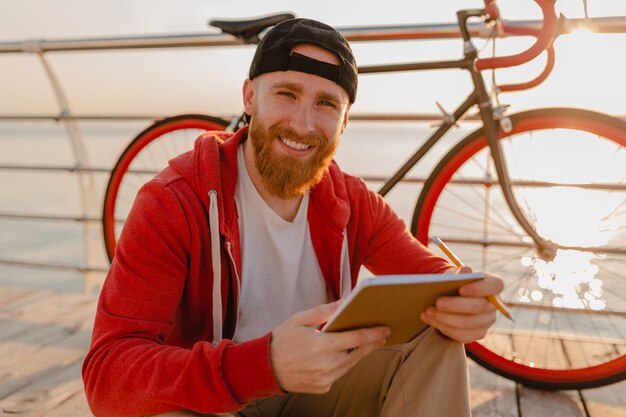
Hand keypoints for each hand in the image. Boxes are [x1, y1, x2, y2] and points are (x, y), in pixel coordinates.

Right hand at [270, 301, 389, 393]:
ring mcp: (326, 379)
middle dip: (372, 344)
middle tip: (383, 335)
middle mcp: (327, 365)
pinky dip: (344, 363)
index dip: (373, 334)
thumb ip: (323, 311)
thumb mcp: (300, 319)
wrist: (265, 368)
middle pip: (358, 353)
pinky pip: (340, 373)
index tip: (385, 329)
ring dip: (360, 354)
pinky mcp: (323, 387)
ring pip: (350, 364)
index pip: (356, 339)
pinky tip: (347, 354)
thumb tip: (343, 303)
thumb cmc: (283, 340)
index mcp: (322, 346)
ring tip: (368, 344)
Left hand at [420, 266, 503, 342]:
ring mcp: (487, 321)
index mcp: (493, 285)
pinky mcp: (478, 334)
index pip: (496, 286)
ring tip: (428, 311)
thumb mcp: (456, 275)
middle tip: (438, 302)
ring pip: (469, 324)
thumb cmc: (456, 283)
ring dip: (446, 318)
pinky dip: (443, 327)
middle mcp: (494, 304)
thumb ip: (460, 274)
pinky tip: (429, 319)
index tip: (461, 289)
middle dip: (456, 306)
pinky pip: (462, 335)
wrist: (454, 297)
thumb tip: (466, 271)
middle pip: (480, 307)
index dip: (479, 288)